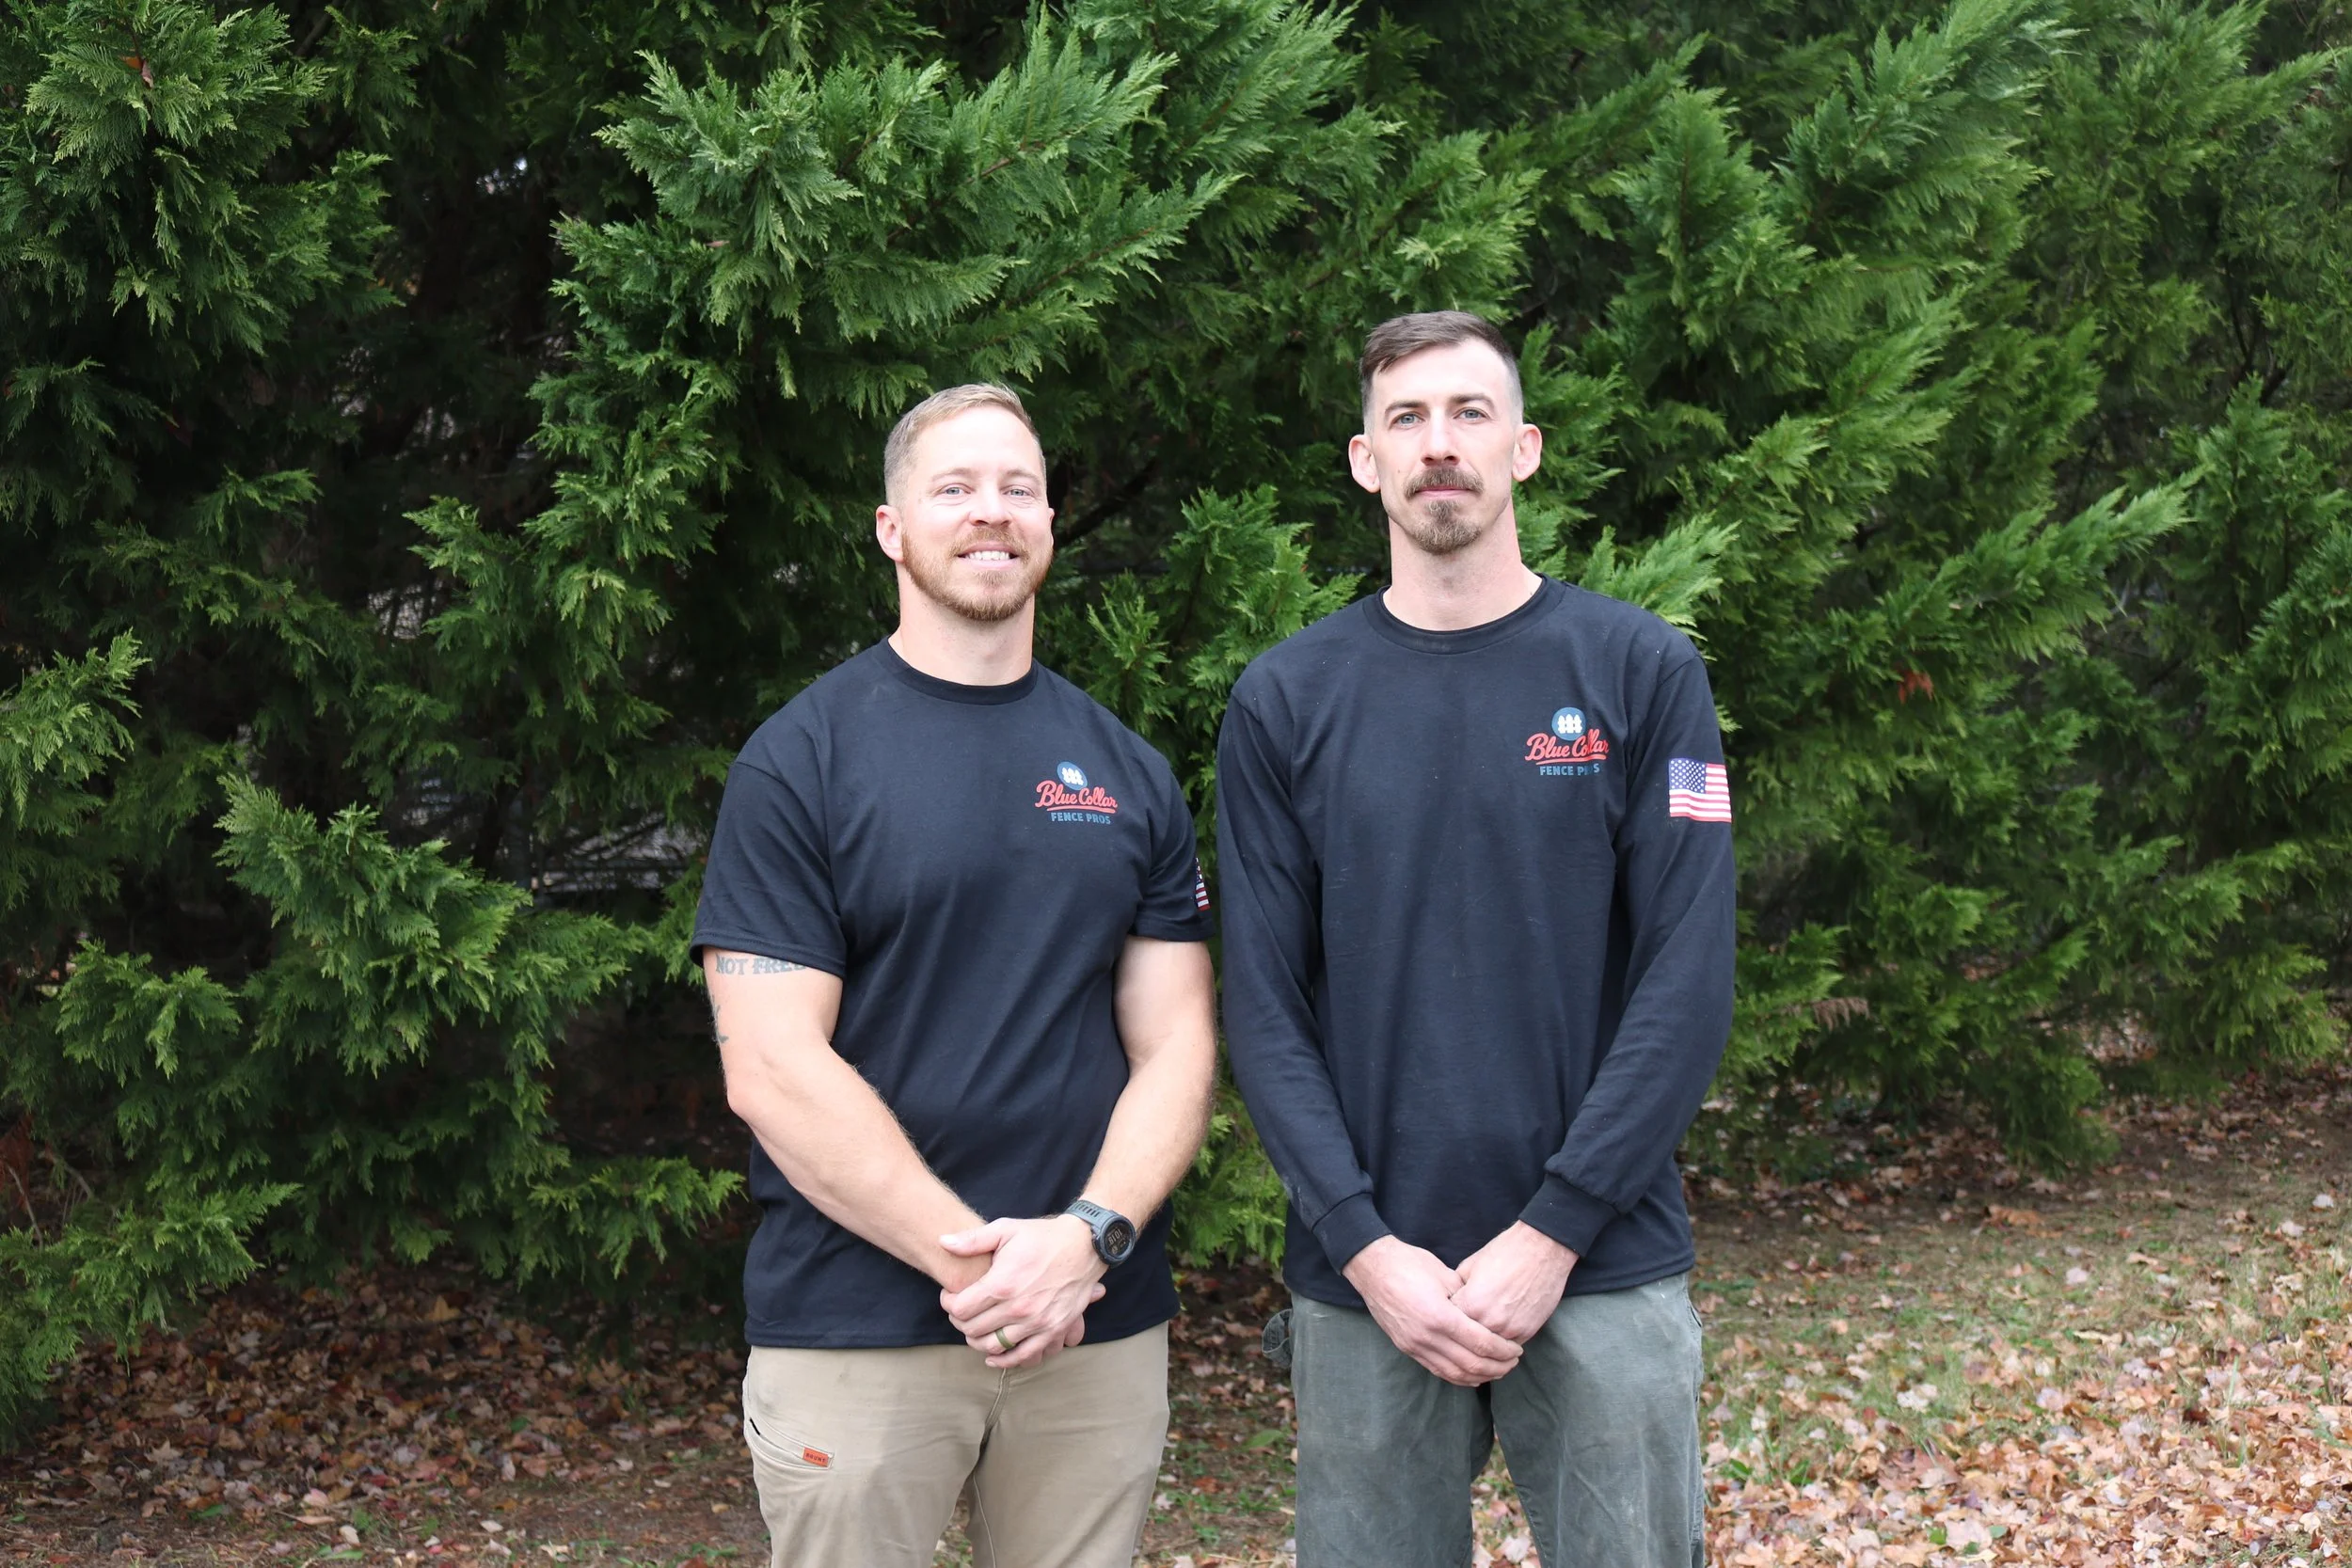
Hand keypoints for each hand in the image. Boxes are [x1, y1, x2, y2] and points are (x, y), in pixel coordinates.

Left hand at [939, 1216, 1108, 1368]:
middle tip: (961, 1311)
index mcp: (1002, 1284)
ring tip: (975, 1329)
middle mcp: (1018, 1308)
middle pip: (973, 1329)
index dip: (948, 1304)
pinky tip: (993, 1356)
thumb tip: (942, 1242)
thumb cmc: (1042, 1236)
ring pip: (993, 1346)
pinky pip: (1023, 1356)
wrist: (1084, 1245)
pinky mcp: (1052, 1330)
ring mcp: (1036, 1322)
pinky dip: (1004, 1360)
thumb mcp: (1006, 1229)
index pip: (961, 1308)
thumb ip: (972, 1240)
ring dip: (977, 1341)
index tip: (950, 1297)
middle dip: (960, 1321)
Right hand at [1340, 1236, 1521, 1386]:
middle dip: (1497, 1367)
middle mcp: (1427, 1336)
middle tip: (1513, 1362)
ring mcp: (1414, 1345)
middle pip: (1471, 1364)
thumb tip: (1487, 1314)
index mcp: (1440, 1315)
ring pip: (1454, 1373)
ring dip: (1479, 1376)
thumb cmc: (1409, 1263)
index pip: (1481, 1343)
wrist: (1372, 1268)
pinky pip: (1437, 1370)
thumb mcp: (1444, 1274)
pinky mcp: (1407, 1348)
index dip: (1503, 1351)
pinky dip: (1458, 1376)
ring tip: (1497, 1371)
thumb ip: (1466, 1298)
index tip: (1517, 1350)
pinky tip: (1472, 1374)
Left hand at [1451, 1222, 1576, 1345]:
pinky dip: (1502, 1341)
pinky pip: (1508, 1346)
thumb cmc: (1505, 1252)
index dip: (1448, 1319)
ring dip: (1484, 1342)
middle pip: (1468, 1339)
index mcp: (1470, 1304)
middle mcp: (1488, 1321)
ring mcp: (1509, 1329)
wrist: (1542, 1249)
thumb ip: (1457, 1288)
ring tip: (1482, 1332)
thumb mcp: (1470, 1266)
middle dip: (1465, 1333)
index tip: (1449, 1316)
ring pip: (1489, 1348)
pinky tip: (1500, 1332)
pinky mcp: (1527, 1332)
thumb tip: (1449, 1302)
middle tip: (1464, 1328)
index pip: (1450, 1323)